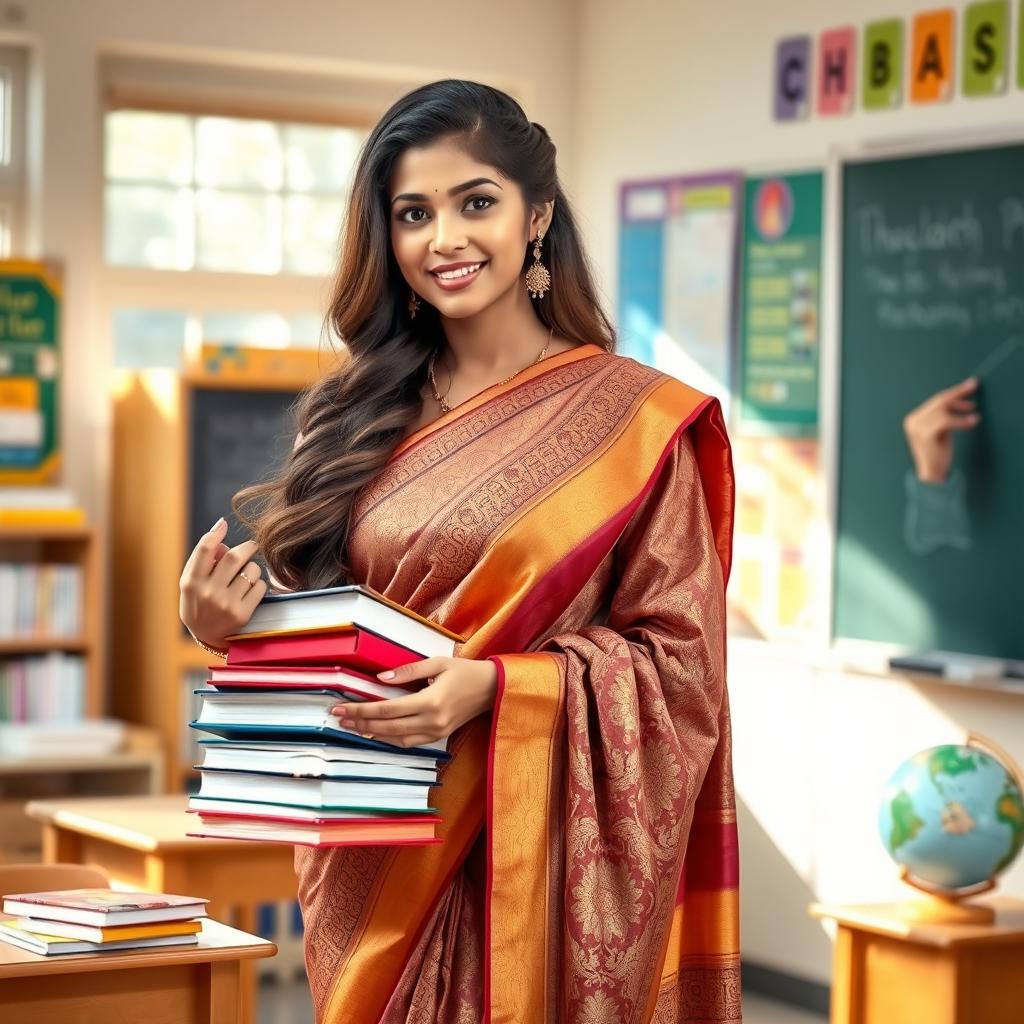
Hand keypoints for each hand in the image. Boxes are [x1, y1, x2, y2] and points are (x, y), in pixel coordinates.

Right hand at [178, 517, 267, 648]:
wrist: (206, 637)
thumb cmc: (199, 602)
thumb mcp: (191, 584)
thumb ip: (202, 561)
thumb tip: (221, 536)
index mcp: (191, 582)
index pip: (204, 549)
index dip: (215, 533)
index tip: (224, 524)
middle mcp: (208, 592)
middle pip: (233, 556)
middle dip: (247, 547)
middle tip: (252, 546)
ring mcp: (226, 604)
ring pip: (251, 570)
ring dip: (253, 567)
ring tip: (247, 574)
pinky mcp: (242, 614)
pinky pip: (260, 586)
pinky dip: (259, 583)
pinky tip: (251, 589)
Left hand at [331, 656, 498, 747]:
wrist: (493, 688)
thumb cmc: (466, 672)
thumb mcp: (438, 663)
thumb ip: (409, 671)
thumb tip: (381, 677)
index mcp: (430, 701)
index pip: (386, 710)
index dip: (360, 710)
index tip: (340, 709)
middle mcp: (432, 721)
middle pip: (387, 727)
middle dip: (360, 723)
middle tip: (339, 719)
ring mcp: (437, 732)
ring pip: (396, 739)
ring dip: (373, 734)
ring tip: (353, 727)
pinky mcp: (440, 736)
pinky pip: (409, 742)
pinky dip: (391, 739)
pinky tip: (378, 734)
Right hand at [902, 377, 980, 483]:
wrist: (931, 474)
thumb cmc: (938, 452)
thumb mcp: (939, 430)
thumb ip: (942, 416)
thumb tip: (960, 399)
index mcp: (913, 419)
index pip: (935, 400)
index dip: (954, 392)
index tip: (970, 385)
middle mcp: (912, 421)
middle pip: (938, 401)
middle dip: (957, 394)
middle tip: (974, 388)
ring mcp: (916, 428)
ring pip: (942, 409)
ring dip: (961, 409)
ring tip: (973, 415)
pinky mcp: (925, 435)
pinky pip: (946, 420)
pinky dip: (961, 420)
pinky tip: (972, 421)